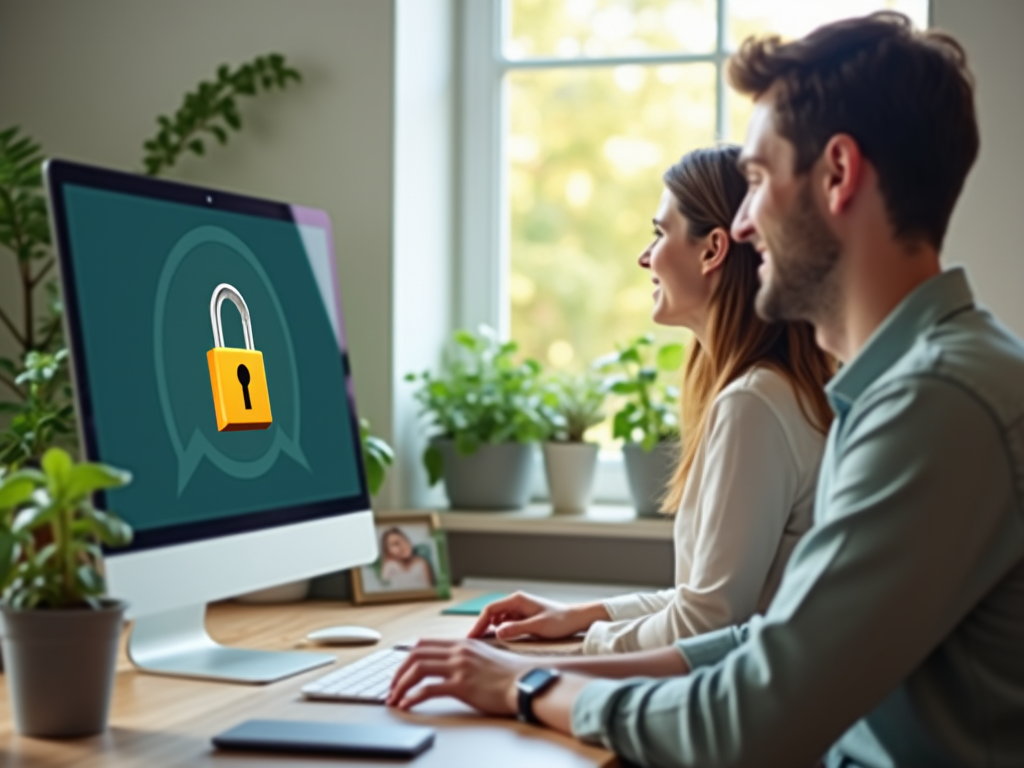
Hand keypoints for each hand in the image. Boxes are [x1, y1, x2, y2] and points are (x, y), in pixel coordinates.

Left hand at [386, 638, 533, 713]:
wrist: (526, 682)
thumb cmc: (509, 674)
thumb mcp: (484, 656)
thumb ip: (465, 656)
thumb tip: (449, 664)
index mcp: (462, 643)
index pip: (424, 643)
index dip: (406, 657)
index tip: (400, 672)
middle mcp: (458, 651)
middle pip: (415, 654)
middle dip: (398, 671)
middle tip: (392, 687)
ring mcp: (459, 667)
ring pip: (417, 669)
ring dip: (400, 684)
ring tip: (395, 698)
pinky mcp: (462, 685)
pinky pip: (429, 689)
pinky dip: (413, 697)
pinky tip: (408, 705)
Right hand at [467, 592, 608, 640]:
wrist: (576, 619)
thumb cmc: (560, 621)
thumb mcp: (538, 627)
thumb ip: (517, 629)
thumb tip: (497, 632)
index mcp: (517, 600)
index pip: (490, 610)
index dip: (478, 624)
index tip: (471, 638)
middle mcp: (516, 602)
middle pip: (491, 614)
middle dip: (481, 627)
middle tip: (471, 644)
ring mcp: (519, 610)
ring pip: (497, 619)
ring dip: (489, 629)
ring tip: (481, 644)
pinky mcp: (523, 617)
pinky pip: (506, 623)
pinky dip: (498, 631)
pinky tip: (496, 641)